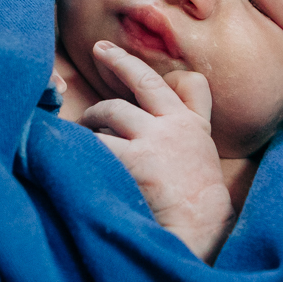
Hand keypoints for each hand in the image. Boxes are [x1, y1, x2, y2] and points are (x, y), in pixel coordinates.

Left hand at [79, 41, 235, 262]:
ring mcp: (156, 140)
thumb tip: (166, 97)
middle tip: (99, 51)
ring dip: (94, 118)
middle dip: (118, 61)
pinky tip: (79, 154)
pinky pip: (100, 143)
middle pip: (143, 81)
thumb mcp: (203, 153)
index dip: (144, 65)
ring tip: (84, 129)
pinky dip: (87, 146)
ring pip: (112, 111)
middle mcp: (175, 125)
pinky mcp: (137, 160)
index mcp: (192, 124)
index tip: (115, 53)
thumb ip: (190, 121)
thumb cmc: (198, 202)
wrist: (201, 230)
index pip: (179, 81)